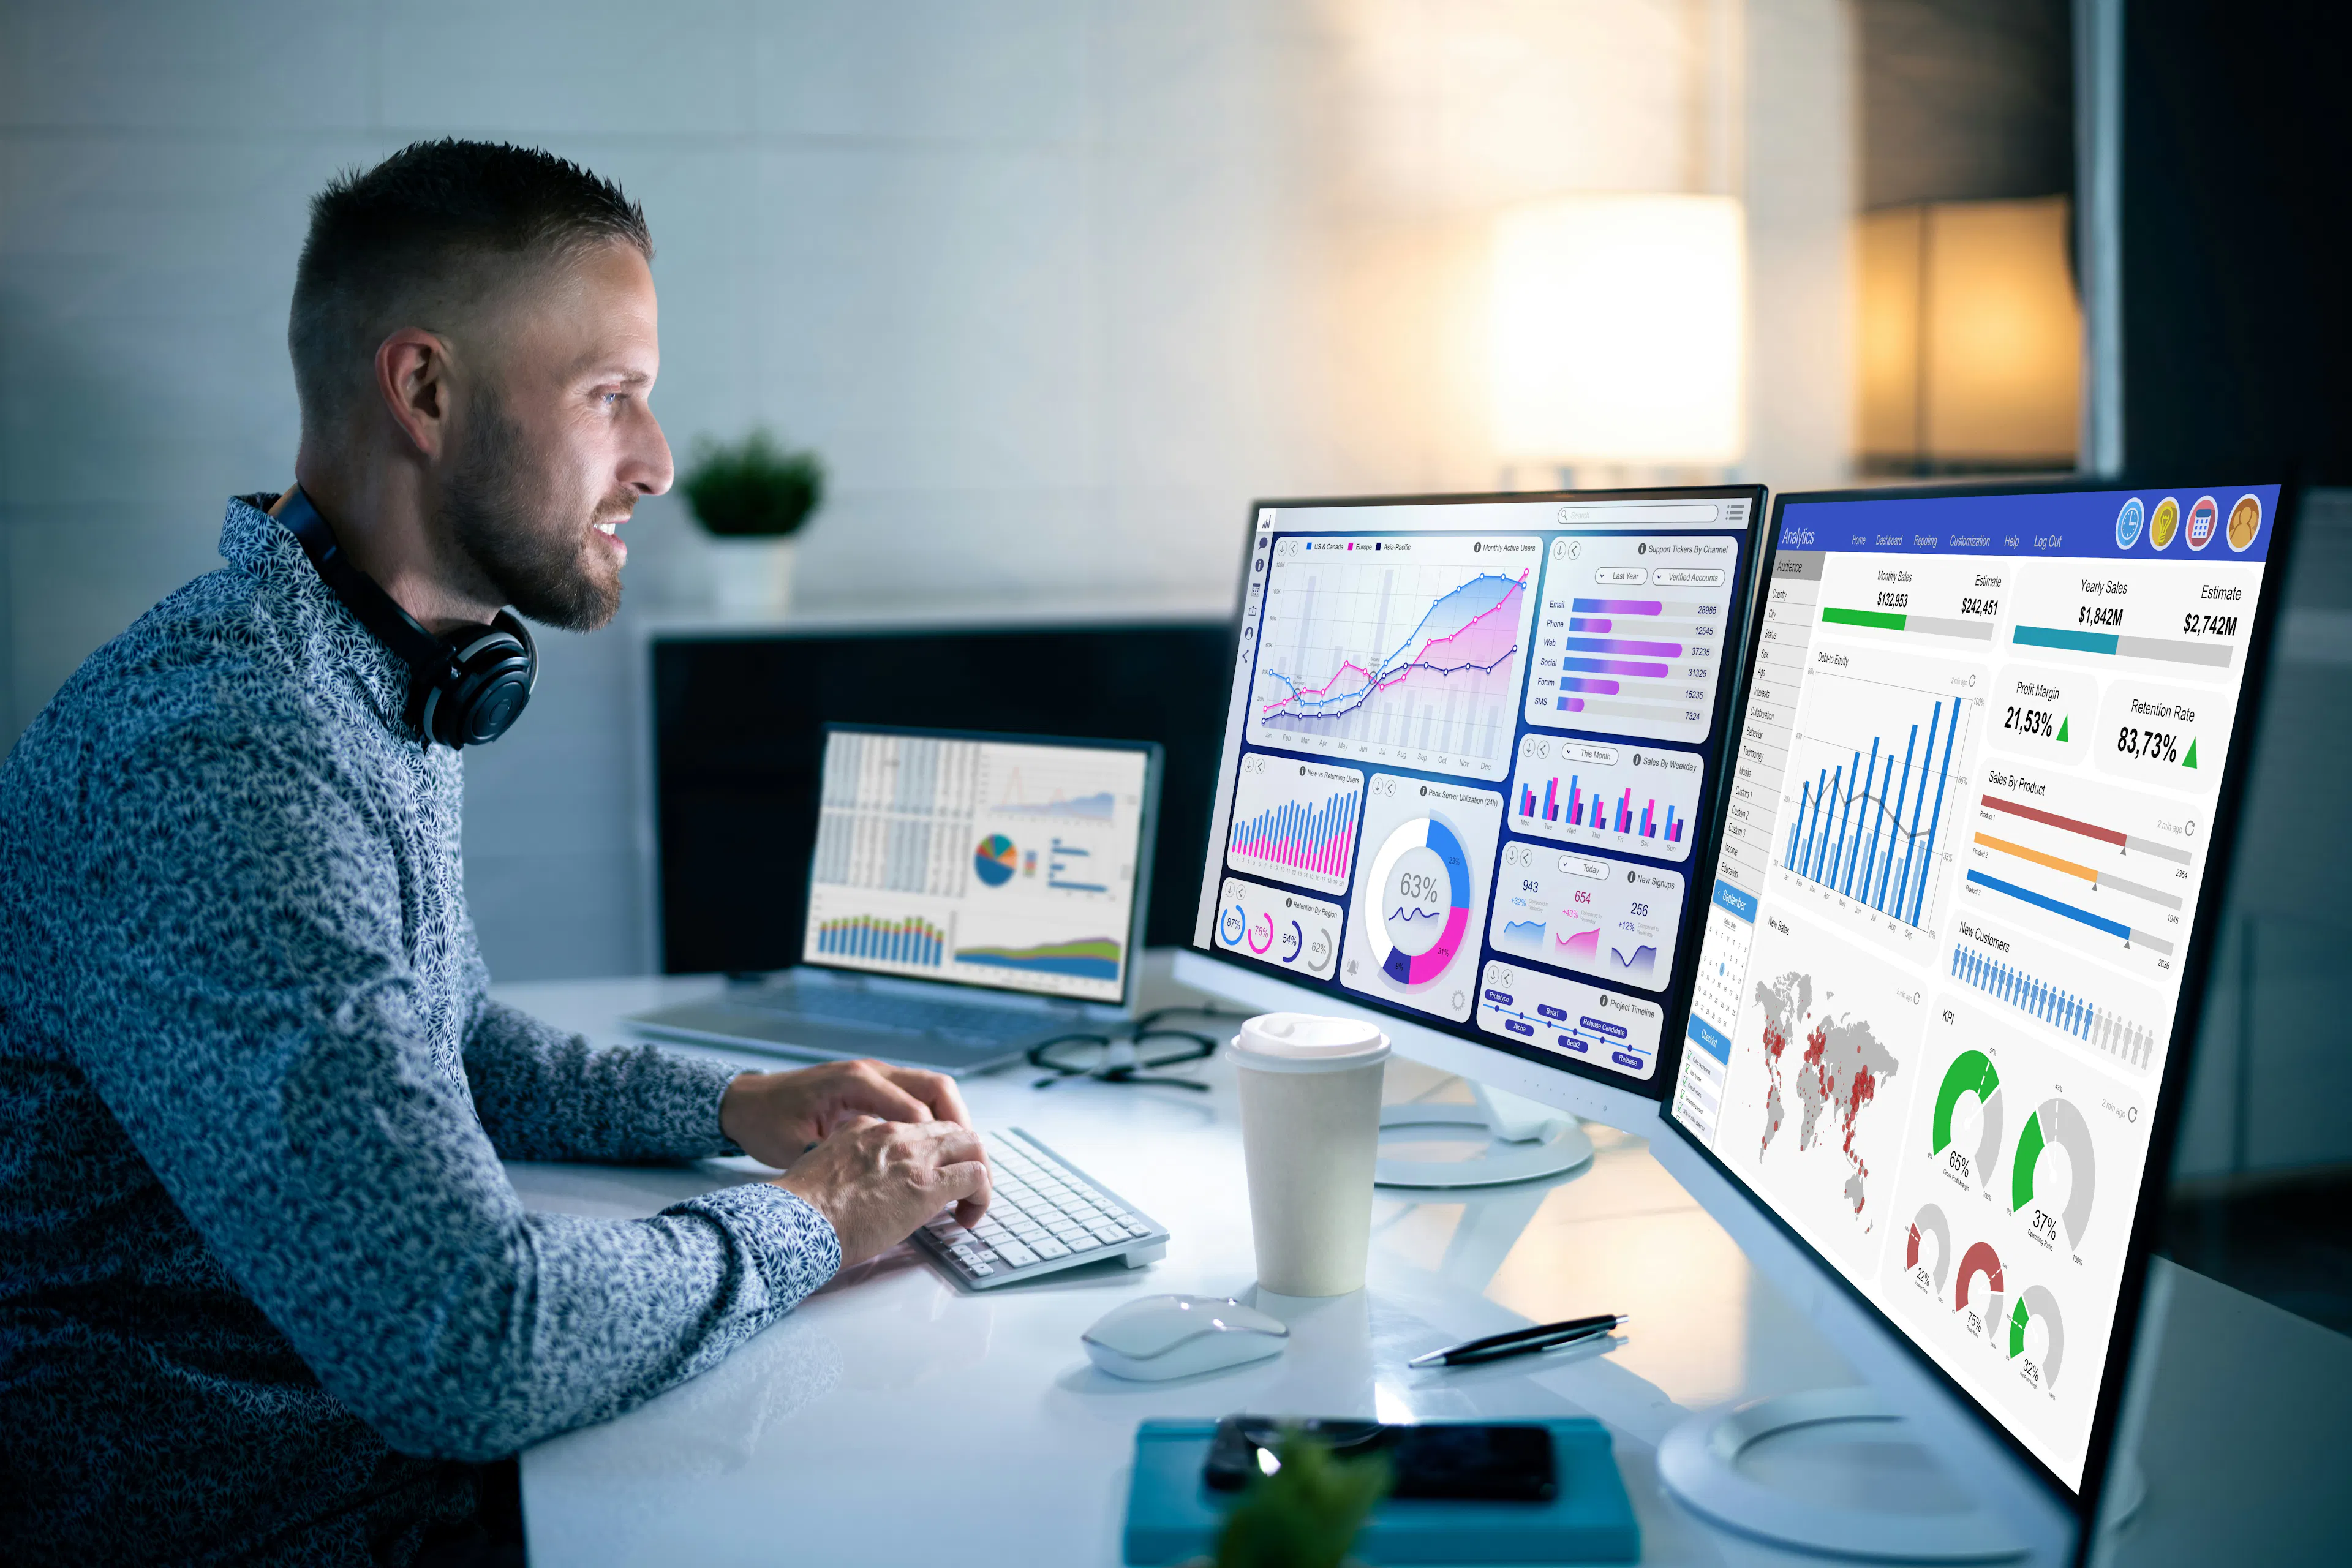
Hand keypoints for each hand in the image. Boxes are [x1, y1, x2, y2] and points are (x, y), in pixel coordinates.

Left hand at [718, 1058, 969, 1169]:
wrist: (743, 1103)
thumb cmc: (766, 1123)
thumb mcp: (797, 1146)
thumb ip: (837, 1160)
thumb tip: (875, 1185)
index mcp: (857, 1082)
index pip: (917, 1110)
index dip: (942, 1144)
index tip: (954, 1177)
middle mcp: (872, 1072)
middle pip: (937, 1088)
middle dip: (962, 1125)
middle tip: (973, 1164)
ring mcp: (874, 1076)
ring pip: (932, 1090)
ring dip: (952, 1121)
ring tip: (961, 1160)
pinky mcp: (871, 1087)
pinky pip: (915, 1097)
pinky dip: (933, 1120)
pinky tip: (933, 1152)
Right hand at [773, 1117, 991, 1267]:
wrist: (795, 1219)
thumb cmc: (799, 1205)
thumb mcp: (820, 1162)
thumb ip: (844, 1156)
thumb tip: (855, 1169)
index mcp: (866, 1127)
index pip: (915, 1126)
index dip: (930, 1151)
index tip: (930, 1174)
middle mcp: (893, 1134)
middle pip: (950, 1129)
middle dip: (963, 1155)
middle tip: (961, 1187)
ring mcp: (913, 1157)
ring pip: (970, 1145)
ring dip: (978, 1172)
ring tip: (970, 1202)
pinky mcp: (927, 1186)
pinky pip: (975, 1177)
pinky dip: (982, 1195)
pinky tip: (968, 1216)